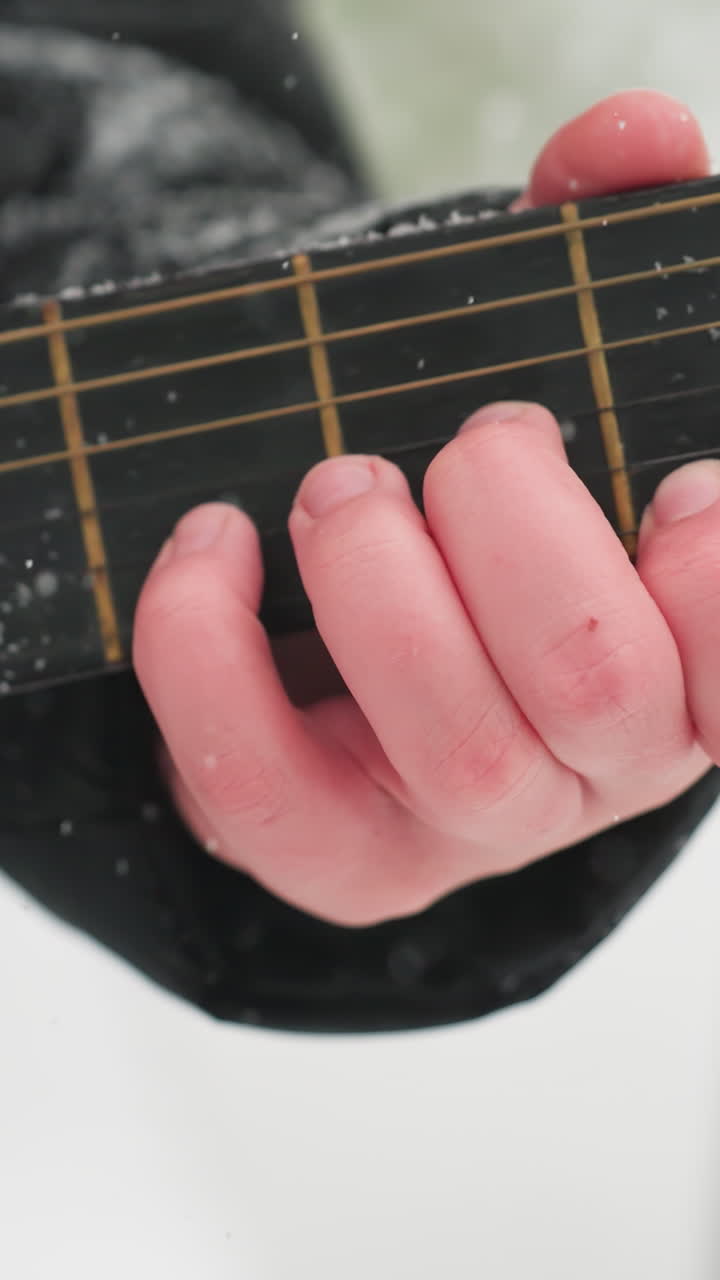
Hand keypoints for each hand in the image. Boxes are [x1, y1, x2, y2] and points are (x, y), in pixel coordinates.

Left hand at [133, 90, 715, 926]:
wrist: (359, 655)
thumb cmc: (480, 520)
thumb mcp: (550, 386)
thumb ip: (598, 258)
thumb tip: (635, 134)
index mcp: (685, 674)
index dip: (717, 571)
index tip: (670, 479)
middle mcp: (596, 766)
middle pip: (592, 678)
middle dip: (514, 521)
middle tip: (470, 444)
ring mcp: (469, 825)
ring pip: (454, 741)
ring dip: (375, 577)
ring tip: (339, 484)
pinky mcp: (342, 856)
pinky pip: (266, 786)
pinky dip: (212, 649)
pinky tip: (215, 545)